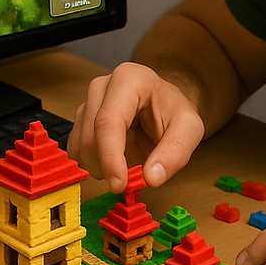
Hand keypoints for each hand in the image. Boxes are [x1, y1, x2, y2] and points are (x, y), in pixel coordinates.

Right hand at [67, 62, 204, 192]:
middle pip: (90, 137)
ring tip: (127, 163)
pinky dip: (93, 164)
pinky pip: (75, 151)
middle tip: (131, 178)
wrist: (163, 104)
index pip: (109, 122)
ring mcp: (87, 102)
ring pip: (79, 146)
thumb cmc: (174, 113)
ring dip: (100, 167)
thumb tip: (151, 178)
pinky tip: (114, 160)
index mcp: (129, 79)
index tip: (118, 185)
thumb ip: (175, 153)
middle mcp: (101, 86)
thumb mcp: (190, 130)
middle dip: (107, 167)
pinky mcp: (79, 119)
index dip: (110, 157)